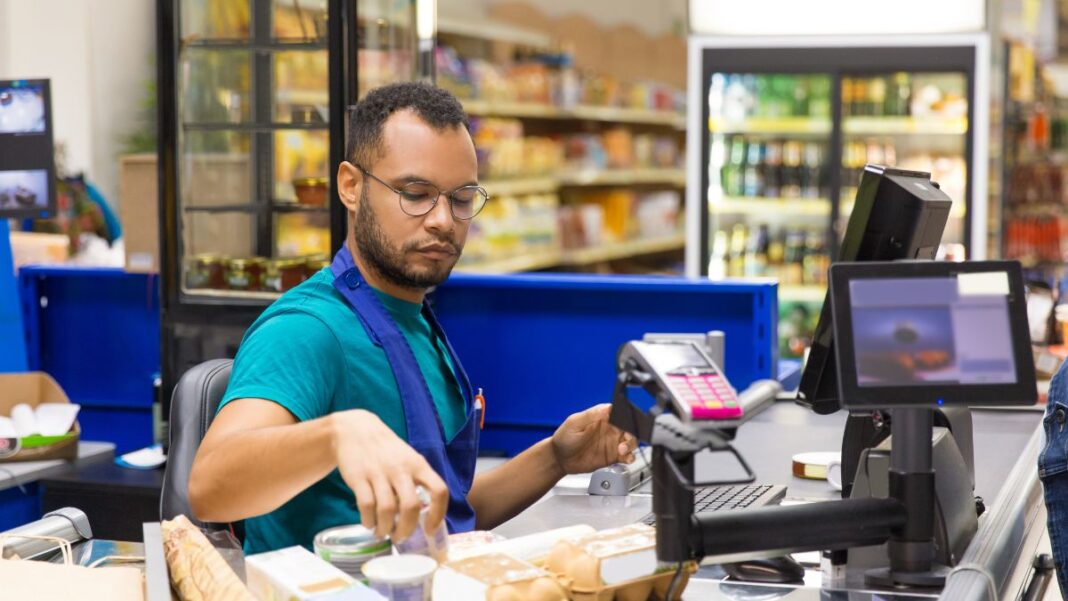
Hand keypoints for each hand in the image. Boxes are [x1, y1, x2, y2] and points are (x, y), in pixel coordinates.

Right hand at [330, 410, 447, 541]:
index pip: (438, 490)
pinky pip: (366, 505)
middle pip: (411, 506)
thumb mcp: (408, 459)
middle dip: (406, 529)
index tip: (430, 530)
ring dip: (385, 528)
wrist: (355, 430)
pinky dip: (368, 520)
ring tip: (383, 533)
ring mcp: (379, 472)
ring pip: (387, 510)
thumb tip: (425, 516)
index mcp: (418, 465)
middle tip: (401, 538)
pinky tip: (369, 523)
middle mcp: (401, 469)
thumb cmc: (387, 451)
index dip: (438, 514)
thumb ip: (418, 482)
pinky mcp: (358, 477)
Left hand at [550, 404, 637, 474]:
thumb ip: (590, 415)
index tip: (625, 423)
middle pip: (629, 427)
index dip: (626, 417)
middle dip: (631, 433)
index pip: (619, 413)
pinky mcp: (612, 456)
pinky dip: (630, 457)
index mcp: (602, 417)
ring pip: (631, 441)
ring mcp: (612, 443)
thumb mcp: (574, 423)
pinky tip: (626, 458)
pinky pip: (627, 456)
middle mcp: (609, 429)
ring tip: (622, 450)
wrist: (559, 459)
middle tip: (625, 439)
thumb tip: (606, 407)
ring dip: (631, 445)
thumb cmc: (564, 438)